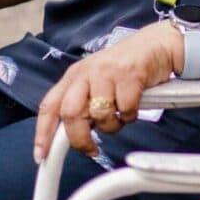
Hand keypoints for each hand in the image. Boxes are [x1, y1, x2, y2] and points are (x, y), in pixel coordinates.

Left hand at [33, 21, 180, 161]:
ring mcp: (108, 72)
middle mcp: (87, 71)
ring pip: (100, 115)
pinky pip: (125, 109)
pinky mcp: (129, 74)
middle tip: (92, 148)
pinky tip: (134, 104)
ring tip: (121, 115)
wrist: (157, 43)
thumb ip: (82, 102)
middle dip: (80, 138)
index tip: (42, 155)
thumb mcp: (96, 80)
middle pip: (71, 113)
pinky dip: (131, 115)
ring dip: (112, 125)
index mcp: (75, 75)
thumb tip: (70, 134)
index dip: (43, 133)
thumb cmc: (126, 67)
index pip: (50, 105)